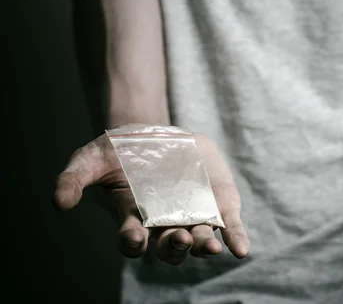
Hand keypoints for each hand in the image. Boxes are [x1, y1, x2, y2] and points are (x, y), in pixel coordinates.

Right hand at [53, 126, 249, 265]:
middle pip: (169, 248)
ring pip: (199, 241)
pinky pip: (228, 228)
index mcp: (133, 220)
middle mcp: (164, 226)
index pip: (131, 241)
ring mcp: (193, 217)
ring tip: (210, 247)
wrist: (154, 136)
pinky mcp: (217, 206)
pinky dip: (235, 238)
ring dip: (204, 246)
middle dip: (174, 248)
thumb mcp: (92, 159)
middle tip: (179, 240)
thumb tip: (58, 202)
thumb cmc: (119, 152)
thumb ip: (74, 179)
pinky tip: (240, 249)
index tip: (134, 237)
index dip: (132, 242)